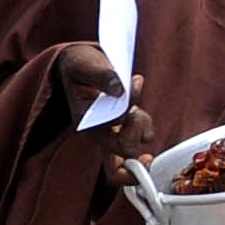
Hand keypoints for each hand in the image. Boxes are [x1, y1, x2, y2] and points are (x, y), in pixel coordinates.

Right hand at [55, 46, 155, 189]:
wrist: (78, 65)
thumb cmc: (79, 65)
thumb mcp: (85, 64)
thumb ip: (102, 76)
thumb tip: (119, 89)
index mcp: (85, 124)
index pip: (110, 142)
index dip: (129, 128)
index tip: (133, 108)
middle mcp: (97, 135)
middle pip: (121, 160)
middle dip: (136, 134)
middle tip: (136, 113)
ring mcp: (110, 135)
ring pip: (133, 150)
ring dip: (142, 128)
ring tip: (135, 108)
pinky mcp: (121, 130)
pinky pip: (140, 139)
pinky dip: (145, 126)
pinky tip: (138, 110)